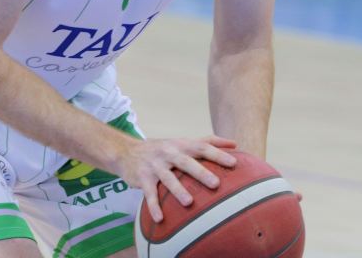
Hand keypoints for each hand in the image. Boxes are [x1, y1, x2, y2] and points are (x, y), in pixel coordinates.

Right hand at [116, 135, 237, 223]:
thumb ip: (206, 142)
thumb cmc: (163, 149)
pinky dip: (154, 206)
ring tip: (189, 203)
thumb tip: (235, 144)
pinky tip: (160, 218)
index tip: (234, 163)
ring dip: (178, 190)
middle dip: (201, 172)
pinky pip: (149, 193)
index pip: (202, 147)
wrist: (127, 151)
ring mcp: (155, 165)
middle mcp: (168, 153)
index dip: (217, 154)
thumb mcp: (182, 142)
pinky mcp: (142, 177)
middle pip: (186, 162)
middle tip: (216, 184)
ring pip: (168, 178)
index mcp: (181, 145)